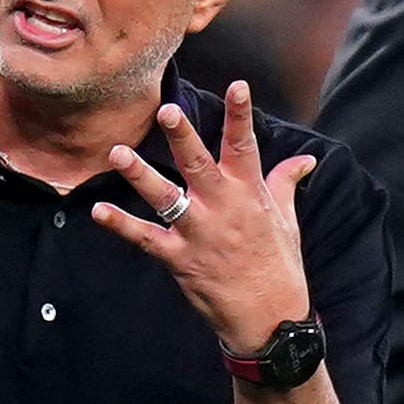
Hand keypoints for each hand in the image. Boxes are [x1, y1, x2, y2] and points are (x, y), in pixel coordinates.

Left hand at [92, 81, 315, 353]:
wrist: (270, 317)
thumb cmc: (278, 264)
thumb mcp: (287, 219)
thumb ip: (285, 183)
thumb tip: (306, 159)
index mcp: (249, 193)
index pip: (245, 146)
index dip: (241, 115)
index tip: (238, 85)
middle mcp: (222, 208)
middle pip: (199, 165)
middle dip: (182, 137)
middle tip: (166, 110)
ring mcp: (198, 233)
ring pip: (166, 197)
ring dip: (139, 175)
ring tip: (116, 153)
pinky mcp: (178, 259)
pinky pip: (145, 238)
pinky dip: (121, 225)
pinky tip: (98, 210)